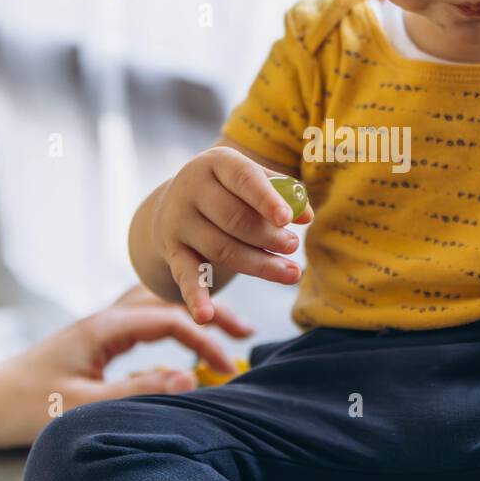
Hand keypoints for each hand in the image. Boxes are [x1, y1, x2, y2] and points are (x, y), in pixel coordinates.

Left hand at [0, 285, 253, 447]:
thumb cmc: (24, 405)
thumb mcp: (85, 405)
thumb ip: (138, 390)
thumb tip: (190, 378)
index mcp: (105, 327)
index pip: (171, 321)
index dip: (206, 339)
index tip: (229, 365)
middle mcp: (105, 318)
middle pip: (170, 302)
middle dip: (210, 314)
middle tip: (246, 332)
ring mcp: (99, 326)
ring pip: (157, 305)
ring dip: (192, 313)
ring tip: (224, 327)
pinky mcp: (94, 340)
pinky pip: (143, 319)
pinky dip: (171, 322)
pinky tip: (180, 337)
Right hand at [151, 146, 313, 323]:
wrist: (178, 202)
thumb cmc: (231, 189)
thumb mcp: (253, 180)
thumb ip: (283, 193)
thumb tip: (306, 216)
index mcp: (216, 163)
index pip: (243, 179)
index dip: (266, 199)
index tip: (287, 218)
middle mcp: (191, 189)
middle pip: (234, 219)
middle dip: (269, 237)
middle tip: (294, 246)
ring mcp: (179, 222)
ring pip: (223, 249)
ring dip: (260, 265)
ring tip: (291, 272)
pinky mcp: (173, 252)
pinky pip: (186, 276)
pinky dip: (196, 297)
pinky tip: (205, 317)